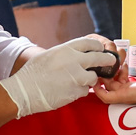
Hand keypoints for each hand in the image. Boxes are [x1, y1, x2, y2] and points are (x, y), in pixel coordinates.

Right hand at [0, 37, 116, 116]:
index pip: (90, 43)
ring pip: (94, 77)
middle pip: (99, 58)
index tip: (100, 50)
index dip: (98, 47)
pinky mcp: (76, 91)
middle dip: (107, 60)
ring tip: (78, 81)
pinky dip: (80, 91)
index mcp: (66, 49)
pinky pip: (85, 91)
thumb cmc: (33, 73)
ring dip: (90, 79)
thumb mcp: (49, 55)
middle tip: (111, 62)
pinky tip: (69, 90)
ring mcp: (77, 77)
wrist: (24, 91)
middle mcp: (74, 61)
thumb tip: (77, 53)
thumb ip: (65, 53)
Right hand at [93, 64, 135, 105]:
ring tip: (105, 67)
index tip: (121, 63)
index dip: (117, 70)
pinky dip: (98, 90)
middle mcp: (128, 92)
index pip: (119, 81)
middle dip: (109, 71)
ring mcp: (124, 95)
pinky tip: (95, 81)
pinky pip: (106, 97)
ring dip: (104, 77)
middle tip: (110, 63)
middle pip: (110, 84)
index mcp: (134, 87)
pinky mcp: (122, 97)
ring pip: (106, 88)